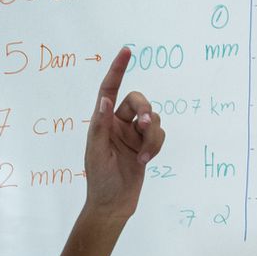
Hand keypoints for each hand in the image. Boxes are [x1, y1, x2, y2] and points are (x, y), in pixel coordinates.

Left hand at [82, 46, 164, 221]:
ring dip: (152, 136)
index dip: (117, 70)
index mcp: (102, 121)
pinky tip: (145, 161)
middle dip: (146, 110)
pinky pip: (159, 134)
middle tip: (145, 124)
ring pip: (154, 119)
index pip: (109, 89)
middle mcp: (118, 124)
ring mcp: (133, 134)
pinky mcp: (146, 146)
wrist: (113, 204)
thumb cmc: (99, 179)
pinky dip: (155, 146)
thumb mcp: (96, 151)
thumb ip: (101, 125)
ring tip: (143, 156)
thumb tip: (105, 101)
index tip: (126, 51)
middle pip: (138, 101)